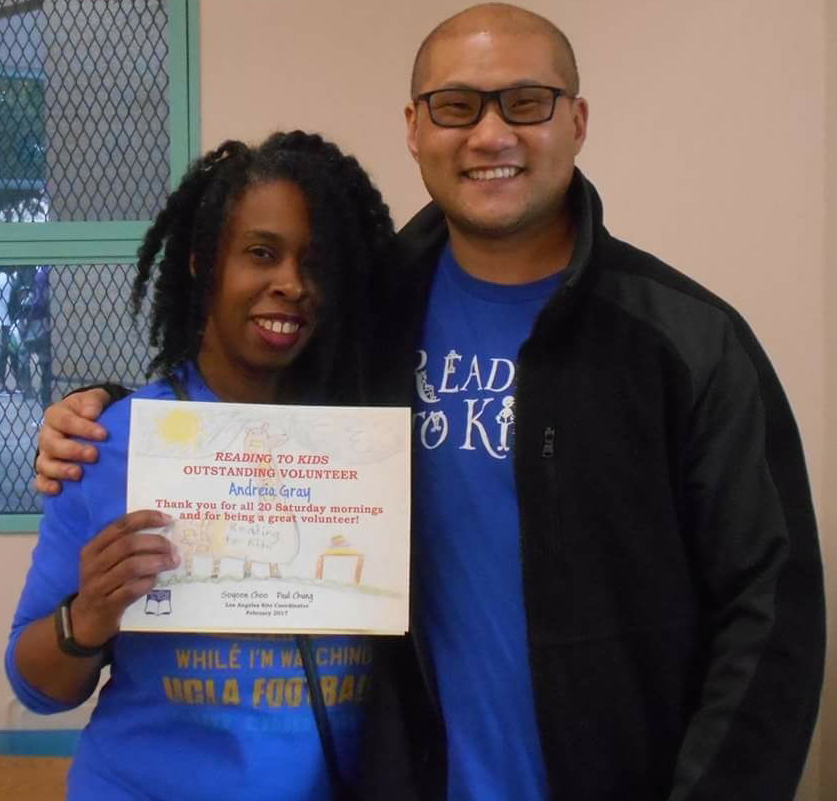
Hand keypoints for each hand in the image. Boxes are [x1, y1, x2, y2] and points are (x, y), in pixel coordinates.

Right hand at [34, 388, 111, 494]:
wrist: (89, 420)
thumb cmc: (90, 410)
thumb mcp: (94, 399)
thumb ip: (93, 402)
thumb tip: (91, 413)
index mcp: (56, 415)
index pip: (64, 420)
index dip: (82, 428)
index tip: (103, 434)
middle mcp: (47, 435)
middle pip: (52, 444)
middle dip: (72, 450)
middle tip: (94, 455)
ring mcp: (46, 454)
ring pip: (44, 464)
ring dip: (60, 470)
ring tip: (78, 474)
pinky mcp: (47, 471)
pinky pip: (40, 480)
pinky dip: (46, 486)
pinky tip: (58, 490)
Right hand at [71, 510, 179, 646]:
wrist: (85, 620)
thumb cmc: (104, 584)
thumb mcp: (106, 562)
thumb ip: (126, 547)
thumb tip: (163, 532)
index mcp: (93, 548)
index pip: (120, 525)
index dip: (146, 518)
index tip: (168, 519)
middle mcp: (93, 564)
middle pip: (128, 545)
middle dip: (156, 543)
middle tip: (173, 547)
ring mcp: (98, 585)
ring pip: (131, 566)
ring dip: (157, 562)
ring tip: (173, 562)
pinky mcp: (107, 605)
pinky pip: (131, 590)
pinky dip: (147, 582)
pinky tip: (156, 580)